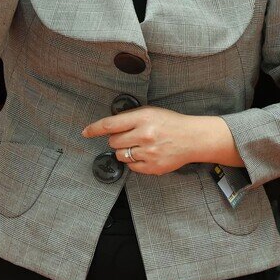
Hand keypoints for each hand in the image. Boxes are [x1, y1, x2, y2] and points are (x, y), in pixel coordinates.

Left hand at [81, 107, 229, 175]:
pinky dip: (134, 161)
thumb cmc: (170, 123)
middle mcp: (145, 135)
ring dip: (125, 151)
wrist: (193, 138)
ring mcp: (149, 153)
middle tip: (130, 137)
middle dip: (117, 140)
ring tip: (139, 146)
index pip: (110, 124)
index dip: (94, 129)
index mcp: (143, 118)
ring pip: (120, 155)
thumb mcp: (150, 112)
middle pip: (113, 142)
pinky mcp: (153, 167)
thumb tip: (107, 127)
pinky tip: (146, 154)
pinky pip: (131, 166)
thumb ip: (129, 118)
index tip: (86, 132)